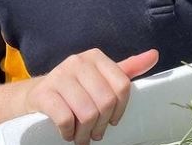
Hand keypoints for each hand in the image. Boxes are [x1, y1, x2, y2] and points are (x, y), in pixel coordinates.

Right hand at [21, 48, 158, 144]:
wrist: (37, 94)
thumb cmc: (75, 88)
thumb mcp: (101, 77)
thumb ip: (128, 68)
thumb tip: (154, 55)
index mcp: (96, 57)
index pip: (122, 86)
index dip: (120, 109)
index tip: (113, 121)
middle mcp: (78, 62)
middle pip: (106, 101)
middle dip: (101, 124)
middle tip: (96, 133)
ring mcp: (59, 75)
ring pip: (87, 111)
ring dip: (85, 132)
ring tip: (82, 136)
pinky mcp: (43, 93)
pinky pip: (64, 118)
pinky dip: (68, 131)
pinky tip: (68, 133)